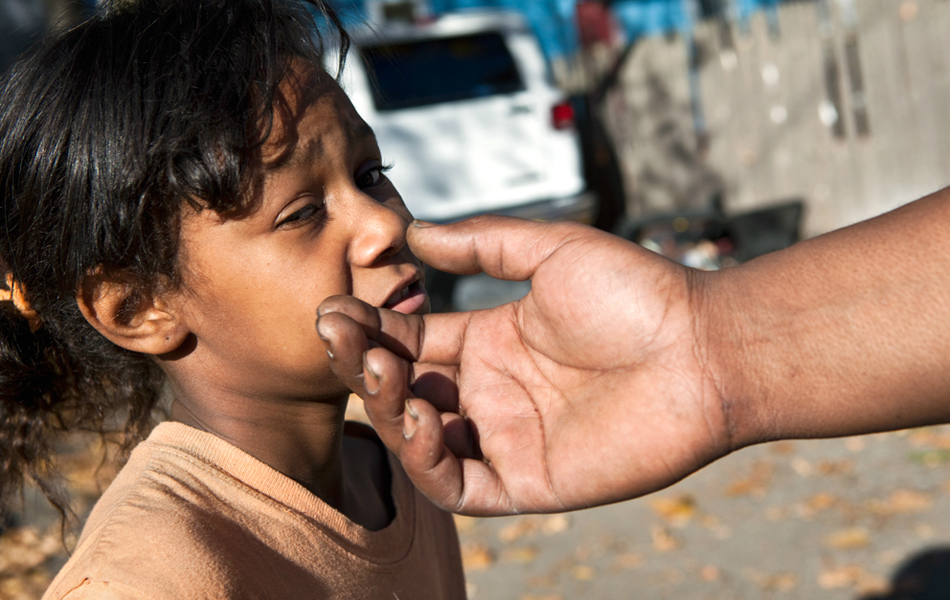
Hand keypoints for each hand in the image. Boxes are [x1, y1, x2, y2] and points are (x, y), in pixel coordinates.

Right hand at [317, 216, 729, 514]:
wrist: (703, 348)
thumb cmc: (639, 295)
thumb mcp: (552, 250)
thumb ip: (482, 244)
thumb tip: (415, 231)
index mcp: (491, 343)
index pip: (410, 342)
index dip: (369, 329)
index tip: (335, 308)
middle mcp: (492, 393)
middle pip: (404, 390)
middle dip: (362, 365)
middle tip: (340, 334)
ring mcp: (508, 439)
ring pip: (420, 441)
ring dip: (386, 410)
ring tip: (376, 370)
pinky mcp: (529, 481)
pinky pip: (459, 484)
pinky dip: (427, 461)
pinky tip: (421, 417)